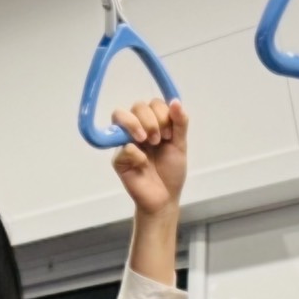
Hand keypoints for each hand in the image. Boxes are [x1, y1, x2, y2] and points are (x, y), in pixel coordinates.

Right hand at [109, 99, 188, 217]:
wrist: (165, 197)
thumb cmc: (171, 171)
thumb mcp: (180, 145)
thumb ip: (180, 123)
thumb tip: (176, 101)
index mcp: (152, 124)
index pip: (152, 103)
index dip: (162, 113)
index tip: (170, 134)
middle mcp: (136, 130)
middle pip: (137, 106)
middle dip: (152, 120)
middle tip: (159, 140)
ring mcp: (124, 142)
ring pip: (120, 115)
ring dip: (138, 125)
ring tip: (150, 143)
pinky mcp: (118, 158)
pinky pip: (121, 145)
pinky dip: (136, 153)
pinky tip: (143, 164)